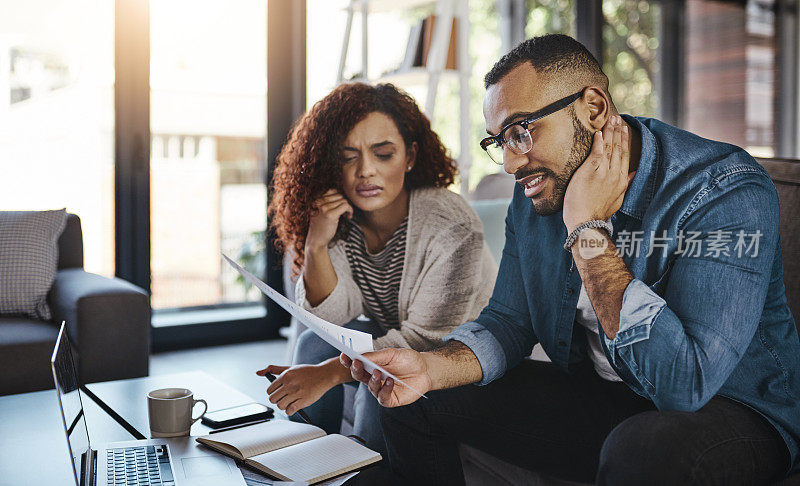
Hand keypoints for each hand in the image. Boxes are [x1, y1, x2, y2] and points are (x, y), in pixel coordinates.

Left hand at [256, 363, 337, 415]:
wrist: (324, 375)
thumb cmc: (307, 372)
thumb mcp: (290, 368)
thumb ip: (273, 369)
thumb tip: (258, 372)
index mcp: (285, 375)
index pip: (269, 390)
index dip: (273, 393)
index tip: (279, 392)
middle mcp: (290, 384)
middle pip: (273, 399)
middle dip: (277, 400)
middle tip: (284, 397)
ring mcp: (297, 393)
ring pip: (280, 406)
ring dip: (284, 405)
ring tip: (290, 401)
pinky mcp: (303, 401)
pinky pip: (290, 410)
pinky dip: (290, 410)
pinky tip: (294, 405)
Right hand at [305, 189, 353, 251]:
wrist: (316, 240)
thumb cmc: (321, 225)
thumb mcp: (321, 210)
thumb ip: (328, 200)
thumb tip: (344, 192)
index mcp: (315, 198)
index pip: (333, 190)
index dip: (340, 197)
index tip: (341, 207)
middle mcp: (318, 201)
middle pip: (339, 194)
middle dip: (345, 203)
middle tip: (345, 212)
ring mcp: (323, 208)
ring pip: (344, 200)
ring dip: (348, 208)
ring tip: (346, 215)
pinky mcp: (330, 215)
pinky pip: (346, 206)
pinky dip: (350, 211)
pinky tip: (348, 217)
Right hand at [340, 348, 432, 407]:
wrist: (425, 370)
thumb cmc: (408, 360)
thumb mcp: (392, 353)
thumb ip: (376, 356)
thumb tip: (360, 356)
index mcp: (372, 365)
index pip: (356, 364)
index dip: (348, 360)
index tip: (344, 355)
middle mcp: (374, 378)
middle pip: (359, 376)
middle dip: (356, 369)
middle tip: (356, 362)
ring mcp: (381, 389)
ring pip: (370, 387)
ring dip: (373, 380)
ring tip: (379, 372)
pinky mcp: (390, 399)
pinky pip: (382, 397)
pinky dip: (385, 389)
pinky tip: (390, 381)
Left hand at [562, 115, 634, 233]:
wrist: (585, 222)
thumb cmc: (598, 213)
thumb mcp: (618, 199)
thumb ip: (626, 183)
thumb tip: (634, 172)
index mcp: (622, 180)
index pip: (625, 155)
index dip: (625, 140)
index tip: (624, 129)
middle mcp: (615, 174)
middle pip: (618, 148)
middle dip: (618, 131)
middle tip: (617, 118)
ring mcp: (603, 173)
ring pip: (608, 148)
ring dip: (610, 132)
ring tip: (610, 120)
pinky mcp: (590, 172)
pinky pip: (596, 153)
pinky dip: (598, 142)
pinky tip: (598, 133)